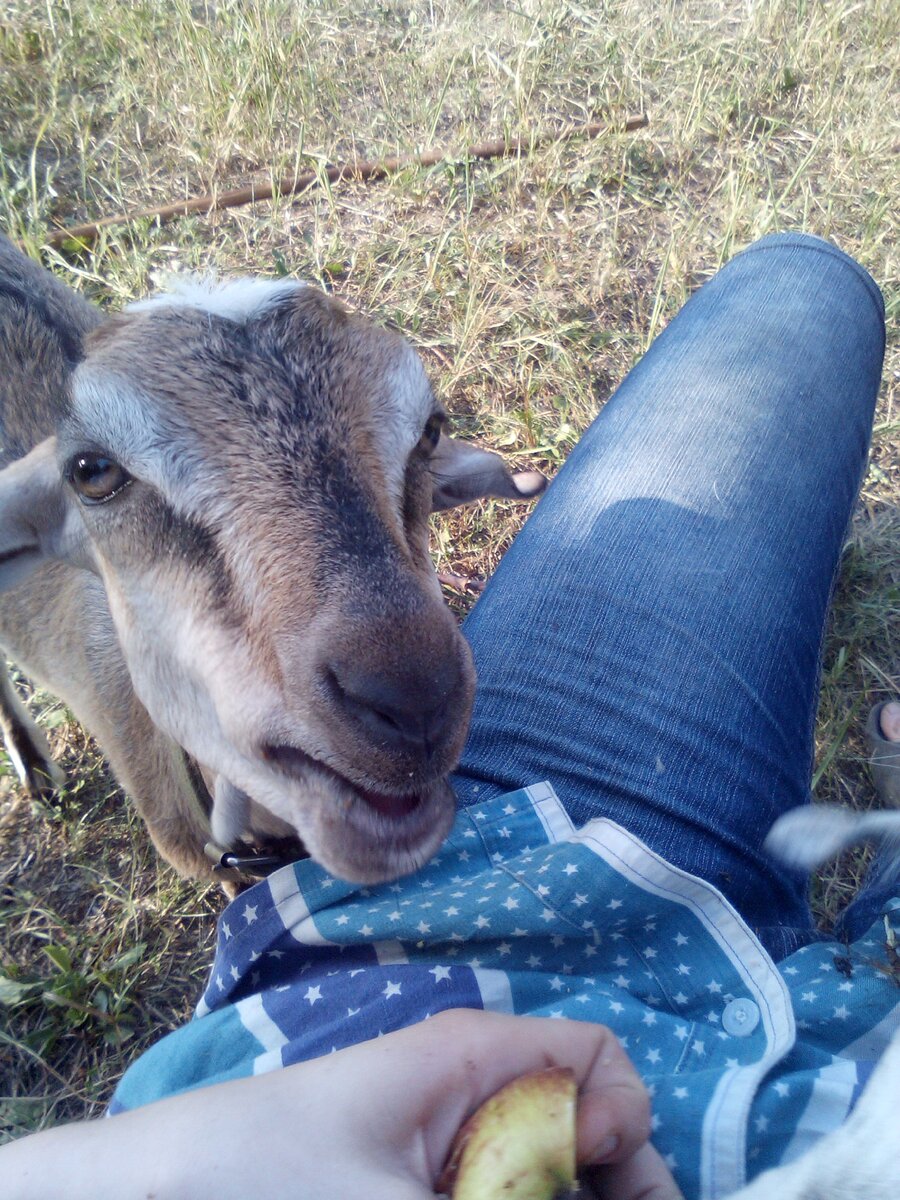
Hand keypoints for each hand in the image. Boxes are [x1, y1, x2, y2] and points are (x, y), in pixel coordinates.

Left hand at [0, 1009, 681, 1199]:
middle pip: (583, 1124)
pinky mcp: (419, 1179)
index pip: (598, 1060)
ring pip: (542, 1172)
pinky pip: (495, 1190)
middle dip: (607, 1183)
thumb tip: (601, 1189)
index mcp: (474, 1055)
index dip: (625, 1124)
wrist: (159, 1191)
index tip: (609, 1191)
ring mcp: (445, 1140)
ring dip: (558, 1198)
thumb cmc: (269, 1174)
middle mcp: (470, 1087)